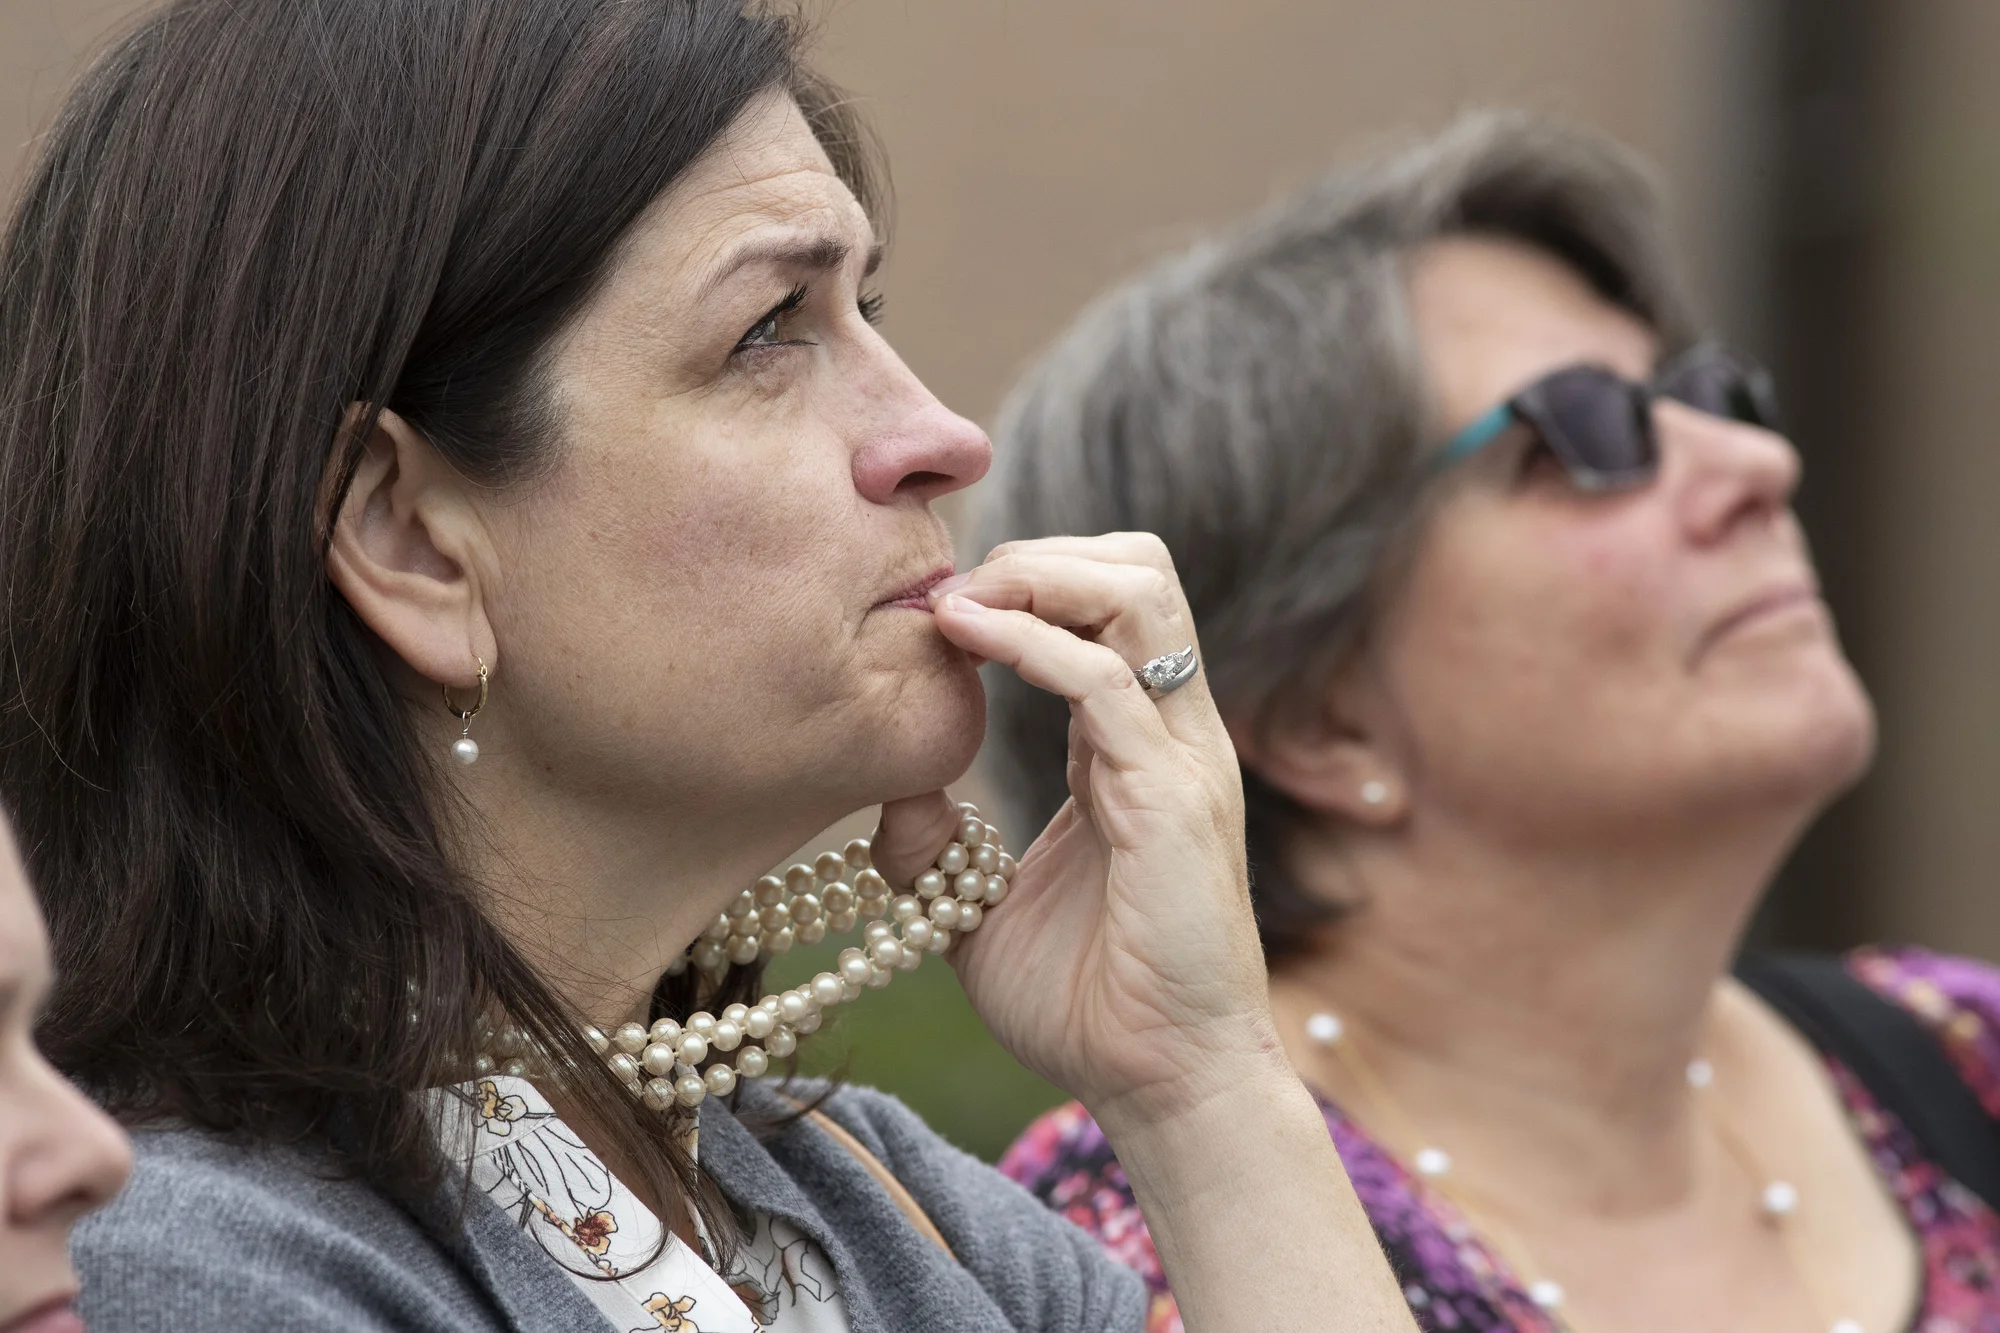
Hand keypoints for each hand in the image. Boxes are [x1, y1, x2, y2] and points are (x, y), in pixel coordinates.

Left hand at [875, 534, 1276, 1125]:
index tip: (936, 605)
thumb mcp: (981, 908)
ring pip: (1139, 595)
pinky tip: (966, 640)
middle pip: (1138, 569)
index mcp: (1130, 746)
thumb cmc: (1084, 1003)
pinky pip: (1106, 684)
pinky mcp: (1172, 800)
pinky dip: (1031, 643)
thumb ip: (938, 845)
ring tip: (960, 600)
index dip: (1023, 584)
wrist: (1162, 1084)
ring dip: (1040, 573)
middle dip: (1041, 553)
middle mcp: (1168, 733)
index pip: (1102, 608)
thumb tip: (887, 789)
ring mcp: (1179, 759)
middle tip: (953, 588)